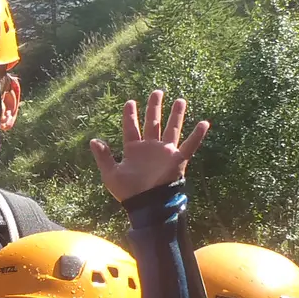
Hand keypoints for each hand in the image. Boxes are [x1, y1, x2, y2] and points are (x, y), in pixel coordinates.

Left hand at [90, 89, 208, 201]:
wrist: (146, 206)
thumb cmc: (128, 192)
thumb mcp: (110, 174)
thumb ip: (103, 157)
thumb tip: (93, 140)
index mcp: (134, 150)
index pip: (131, 128)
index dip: (130, 115)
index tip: (130, 102)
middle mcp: (150, 148)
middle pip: (153, 123)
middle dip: (154, 107)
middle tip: (157, 92)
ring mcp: (165, 153)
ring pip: (172, 129)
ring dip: (176, 115)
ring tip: (180, 100)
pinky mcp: (177, 160)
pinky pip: (190, 146)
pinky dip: (197, 135)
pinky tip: (204, 123)